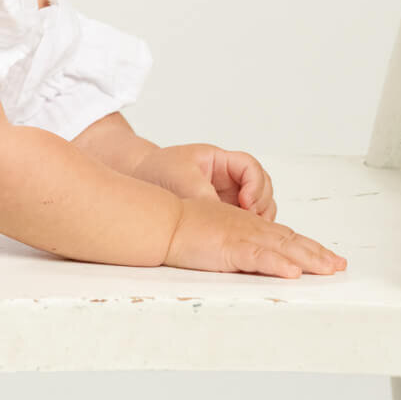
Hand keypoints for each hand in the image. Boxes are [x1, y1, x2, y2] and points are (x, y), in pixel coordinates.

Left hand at [132, 144, 275, 220]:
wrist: (138, 181)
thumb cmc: (156, 171)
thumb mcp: (180, 178)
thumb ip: (203, 194)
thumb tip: (221, 215)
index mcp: (220, 161)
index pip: (250, 167)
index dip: (255, 184)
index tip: (246, 201)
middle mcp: (229, 178)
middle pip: (262, 187)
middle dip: (262, 203)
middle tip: (252, 219)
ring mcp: (228, 197)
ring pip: (258, 205)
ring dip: (259, 218)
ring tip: (248, 231)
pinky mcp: (224, 215)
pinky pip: (245, 221)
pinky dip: (248, 229)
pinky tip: (239, 238)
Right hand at [164, 198, 346, 279]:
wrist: (162, 221)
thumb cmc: (181, 227)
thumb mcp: (214, 234)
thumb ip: (232, 244)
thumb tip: (245, 258)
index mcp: (246, 225)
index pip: (284, 236)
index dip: (306, 246)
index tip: (325, 257)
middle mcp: (249, 228)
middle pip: (291, 241)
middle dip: (317, 254)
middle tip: (339, 265)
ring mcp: (241, 237)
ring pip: (283, 248)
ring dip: (308, 259)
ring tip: (329, 269)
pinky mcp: (230, 248)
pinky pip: (258, 257)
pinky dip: (277, 264)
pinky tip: (293, 273)